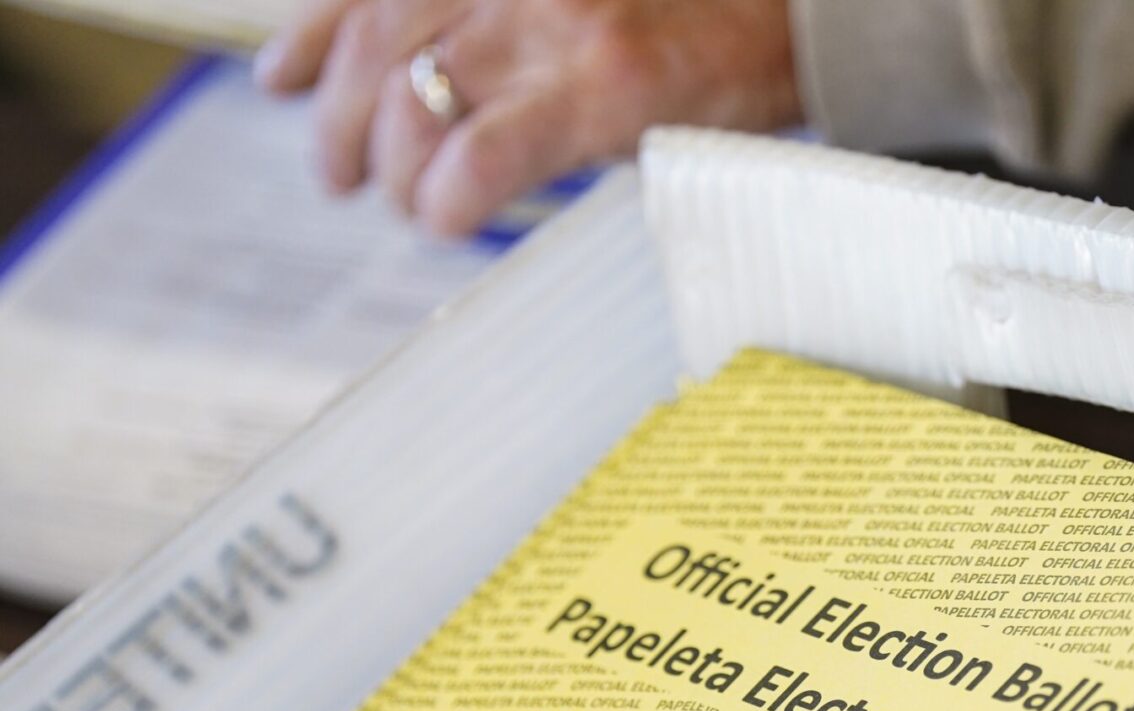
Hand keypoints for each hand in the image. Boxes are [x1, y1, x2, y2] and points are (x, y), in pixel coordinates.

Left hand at [255, 0, 800, 235]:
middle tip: (339, 176)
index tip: (282, 81)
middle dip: (338, 124)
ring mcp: (555, 24)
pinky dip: (446, 195)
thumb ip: (496, 13)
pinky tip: (446, 220)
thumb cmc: (702, 5)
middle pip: (379, 48)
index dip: (311, 39)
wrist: (804, 10)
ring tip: (401, 203)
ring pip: (414, 103)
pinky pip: (483, 152)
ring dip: (388, 169)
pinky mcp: (601, 87)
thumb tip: (414, 62)